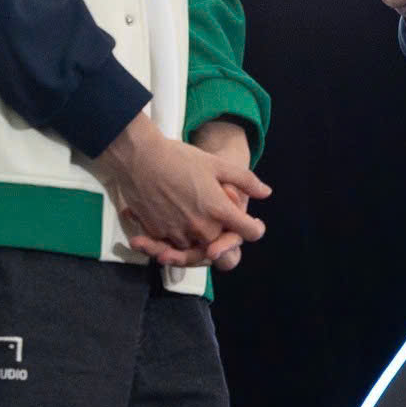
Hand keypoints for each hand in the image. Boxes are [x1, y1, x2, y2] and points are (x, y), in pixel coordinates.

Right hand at [97, 114, 269, 267]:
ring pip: (194, 247)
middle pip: (219, 243)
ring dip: (196, 238)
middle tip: (213, 215)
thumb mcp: (218, 164)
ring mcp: (176, 233)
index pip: (247, 232)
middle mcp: (199, 227)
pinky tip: (173, 216)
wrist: (139, 158)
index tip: (251, 224)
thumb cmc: (179, 159)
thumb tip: (266, 193)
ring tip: (190, 214)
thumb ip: (245, 180)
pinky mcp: (157, 234)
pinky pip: (172, 245)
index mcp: (218, 209)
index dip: (254, 228)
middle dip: (220, 234)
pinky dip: (175, 238)